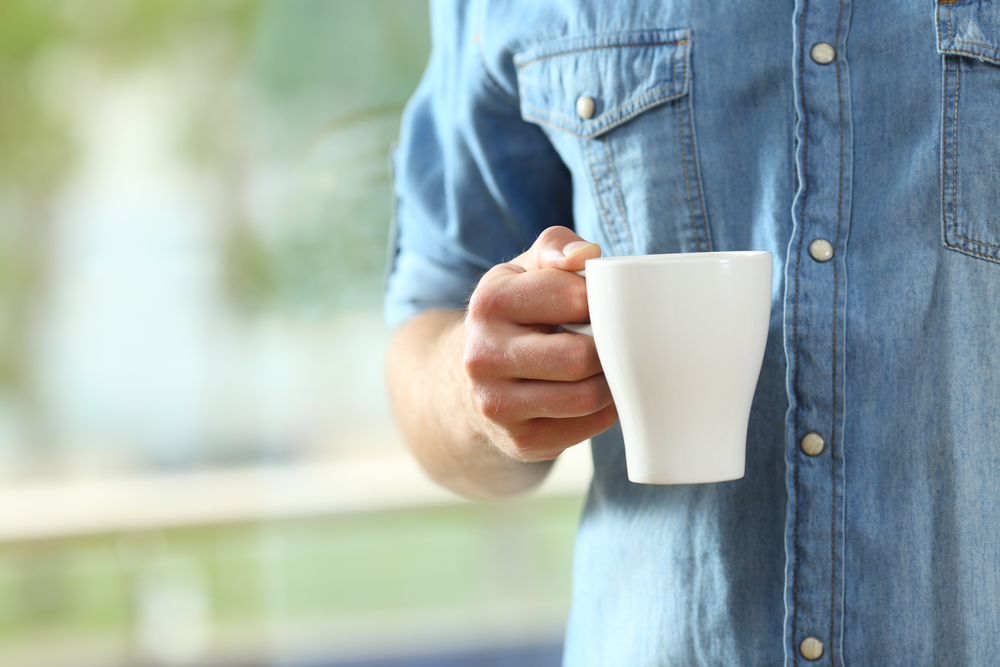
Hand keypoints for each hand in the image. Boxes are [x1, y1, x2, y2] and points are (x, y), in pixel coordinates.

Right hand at [463, 226, 617, 461]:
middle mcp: (482, 355)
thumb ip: (556, 247)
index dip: (600, 300)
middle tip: (609, 342)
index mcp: (489, 302)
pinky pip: (585, 429)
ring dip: (609, 383)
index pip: (573, 297)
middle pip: (579, 357)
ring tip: (604, 368)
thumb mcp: (525, 271)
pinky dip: (601, 413)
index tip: (600, 305)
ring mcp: (497, 404)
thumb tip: (586, 254)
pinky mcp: (519, 441)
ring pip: (585, 398)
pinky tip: (590, 395)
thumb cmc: (515, 316)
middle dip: (606, 349)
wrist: (466, 382)